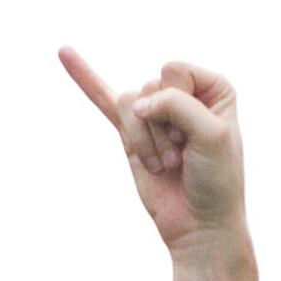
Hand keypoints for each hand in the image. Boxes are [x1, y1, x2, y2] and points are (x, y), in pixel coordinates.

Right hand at [61, 50, 242, 250]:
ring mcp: (155, 113)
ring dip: (146, 141)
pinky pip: (100, 97)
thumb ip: (176, 103)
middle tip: (184, 155)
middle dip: (165, 127)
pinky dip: (84, 76)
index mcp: (213, 88)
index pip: (176, 70)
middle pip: (151, 87)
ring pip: (128, 104)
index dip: (182, 102)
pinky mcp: (130, 133)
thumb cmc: (216, 182)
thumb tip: (133, 104)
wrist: (199, 225)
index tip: (202, 135)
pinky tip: (65, 54)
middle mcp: (183, 94)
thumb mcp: (212, 135)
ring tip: (168, 163)